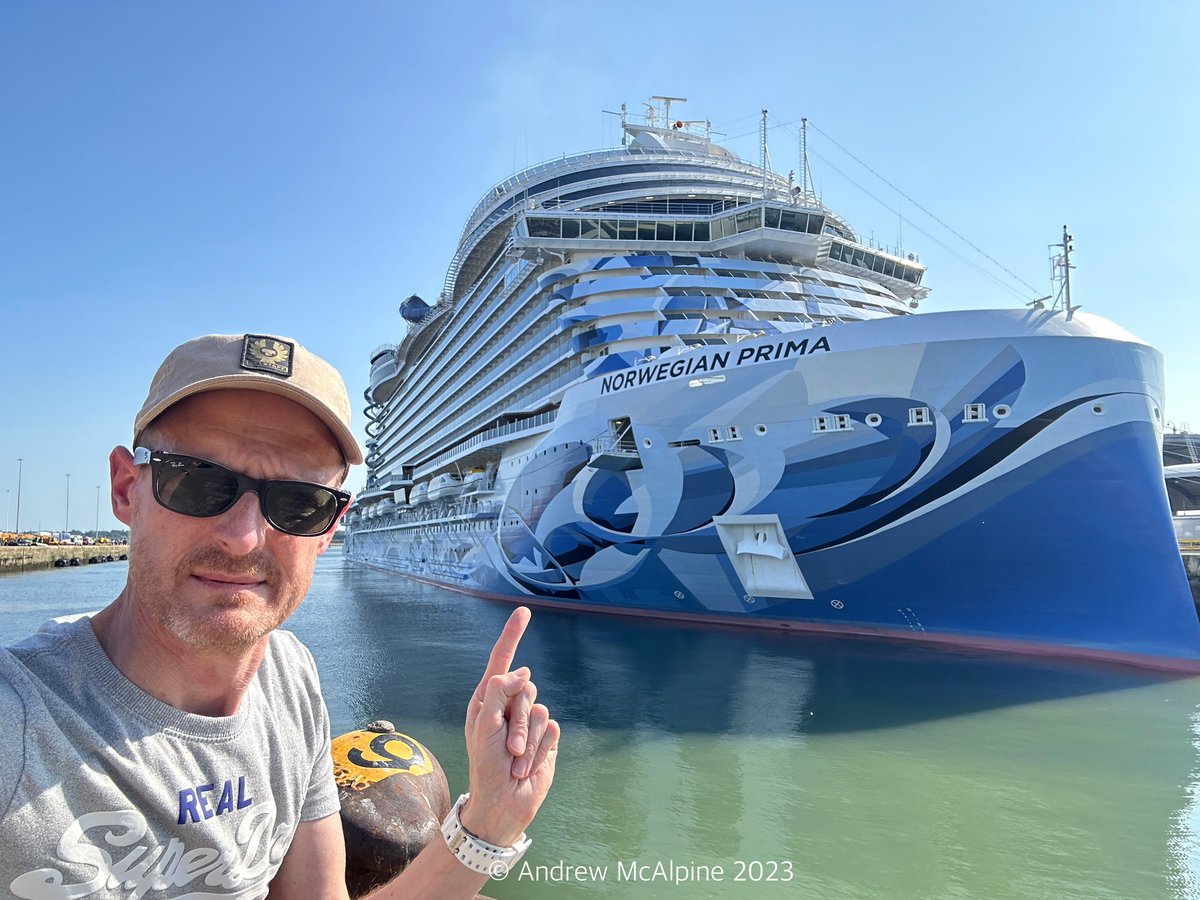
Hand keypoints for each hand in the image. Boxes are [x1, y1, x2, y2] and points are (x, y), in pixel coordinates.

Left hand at [461, 607, 559, 846]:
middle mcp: (509, 706)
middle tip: (507, 748)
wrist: (503, 802)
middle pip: (525, 689)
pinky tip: (528, 765)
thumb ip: (498, 692)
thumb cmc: (485, 765)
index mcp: (488, 699)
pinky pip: (553, 729)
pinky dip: (540, 749)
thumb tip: (522, 671)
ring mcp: (530, 722)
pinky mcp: (547, 738)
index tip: (524, 611)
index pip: (502, 661)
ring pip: (540, 710)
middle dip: (517, 721)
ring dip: (527, 741)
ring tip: (515, 761)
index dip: (513, 635)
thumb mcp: (483, 725)